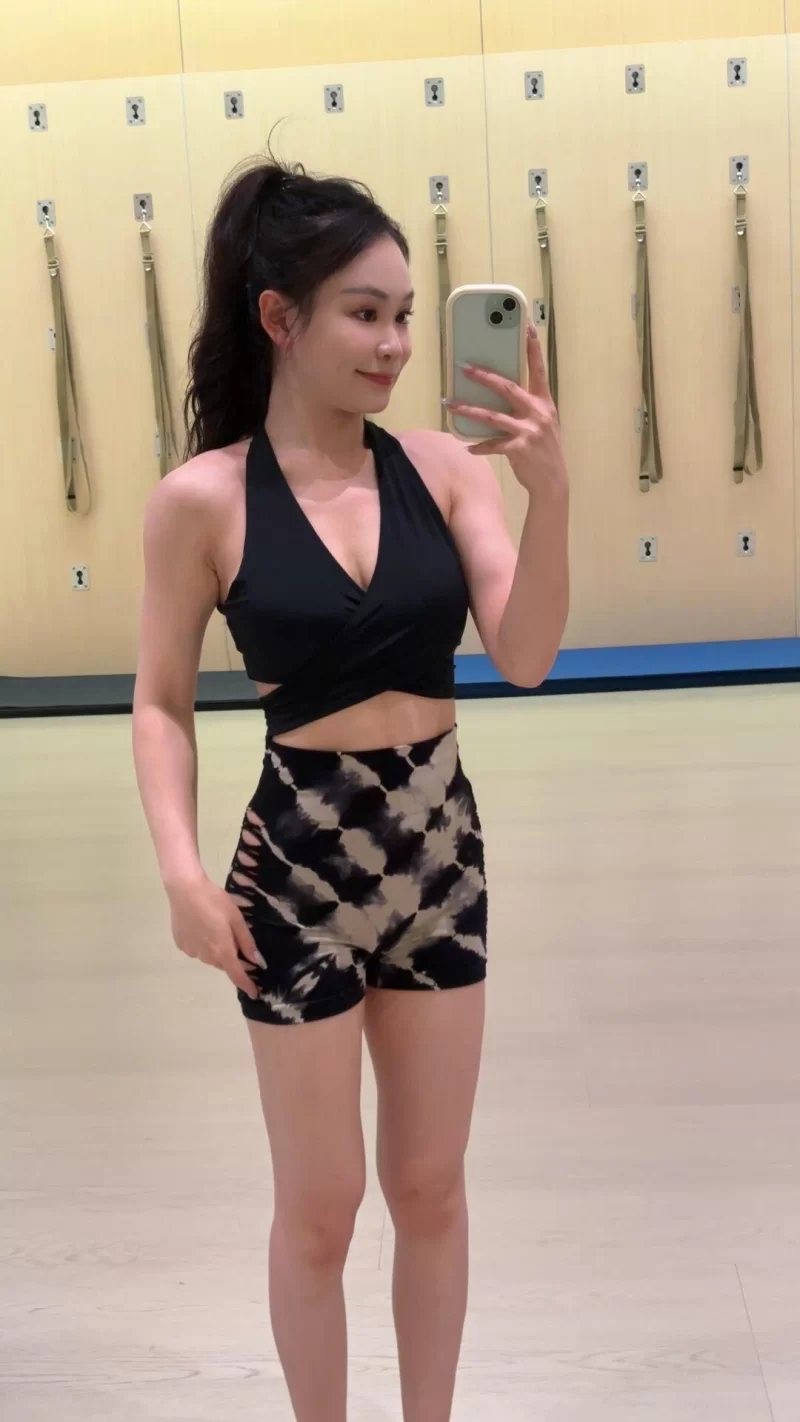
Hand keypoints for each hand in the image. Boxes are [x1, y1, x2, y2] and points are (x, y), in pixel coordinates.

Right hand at [167, 872, 264, 1000]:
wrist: (184, 889)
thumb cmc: (214, 901)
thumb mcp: (236, 918)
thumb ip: (246, 942)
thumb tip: (256, 961)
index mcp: (222, 951)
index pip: (237, 975)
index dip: (247, 985)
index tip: (254, 993)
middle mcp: (206, 956)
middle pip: (223, 963)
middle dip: (231, 957)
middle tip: (233, 937)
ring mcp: (191, 951)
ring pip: (209, 957)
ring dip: (215, 949)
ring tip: (214, 926)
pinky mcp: (180, 944)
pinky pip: (197, 949)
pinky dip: (202, 943)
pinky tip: (200, 926)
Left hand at [444, 324, 567, 503]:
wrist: (553, 480)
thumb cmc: (544, 448)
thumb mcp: (543, 422)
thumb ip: (527, 406)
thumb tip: (501, 390)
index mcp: (544, 402)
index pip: (538, 369)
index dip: (532, 347)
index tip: (526, 326)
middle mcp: (537, 412)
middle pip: (507, 388)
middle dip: (484, 376)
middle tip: (464, 367)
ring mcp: (528, 430)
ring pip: (492, 416)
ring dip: (468, 410)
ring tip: (449, 404)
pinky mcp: (518, 448)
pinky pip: (493, 444)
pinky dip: (479, 445)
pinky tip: (467, 446)